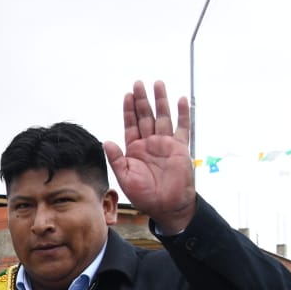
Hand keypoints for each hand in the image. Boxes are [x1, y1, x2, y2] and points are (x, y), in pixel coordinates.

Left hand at [102, 81, 196, 233]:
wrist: (167, 206)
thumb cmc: (144, 195)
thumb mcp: (125, 178)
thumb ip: (116, 159)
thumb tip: (107, 141)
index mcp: (134, 149)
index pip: (130, 124)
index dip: (128, 110)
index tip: (127, 95)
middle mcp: (149, 143)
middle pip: (145, 116)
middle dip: (142, 100)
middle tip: (139, 83)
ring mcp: (165, 144)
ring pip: (162, 117)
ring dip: (160, 101)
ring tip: (158, 84)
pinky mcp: (180, 148)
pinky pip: (182, 128)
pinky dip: (183, 114)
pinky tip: (182, 100)